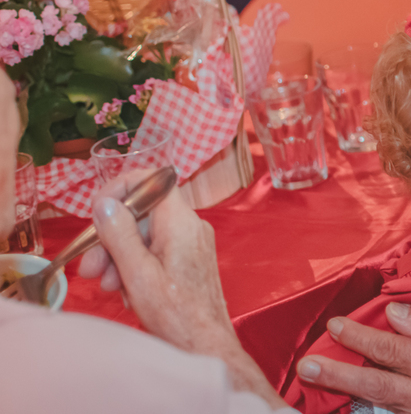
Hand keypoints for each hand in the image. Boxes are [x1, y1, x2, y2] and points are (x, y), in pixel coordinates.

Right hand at [77, 171, 286, 407]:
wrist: (204, 344)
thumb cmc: (175, 313)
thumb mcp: (137, 273)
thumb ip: (119, 234)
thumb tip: (106, 203)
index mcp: (180, 222)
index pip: (152, 181)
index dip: (120, 189)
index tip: (97, 211)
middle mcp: (190, 226)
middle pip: (143, 213)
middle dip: (112, 238)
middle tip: (91, 267)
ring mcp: (191, 243)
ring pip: (146, 236)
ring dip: (121, 257)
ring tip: (110, 286)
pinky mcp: (189, 260)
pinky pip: (157, 252)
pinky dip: (137, 266)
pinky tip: (130, 291)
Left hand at [296, 303, 410, 413]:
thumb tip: (394, 314)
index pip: (386, 348)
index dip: (357, 336)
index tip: (335, 327)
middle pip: (372, 384)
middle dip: (337, 375)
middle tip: (306, 369)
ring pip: (385, 406)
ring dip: (355, 396)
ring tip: (328, 390)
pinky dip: (385, 411)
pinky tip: (373, 406)